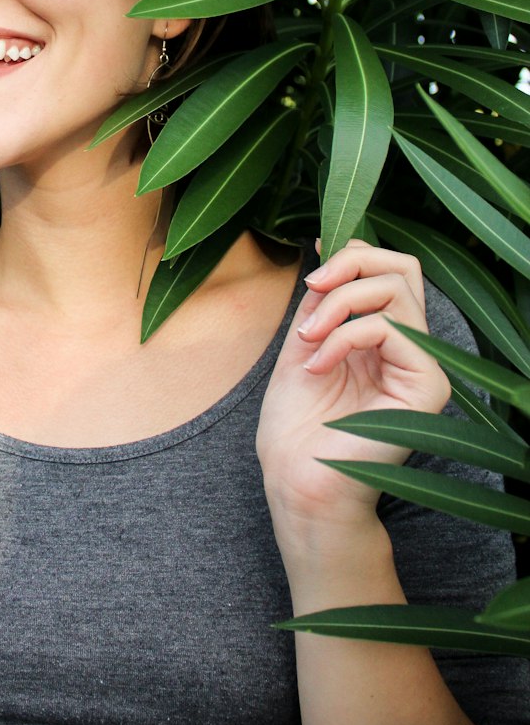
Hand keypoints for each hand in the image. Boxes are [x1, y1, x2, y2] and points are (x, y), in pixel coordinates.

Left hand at [256, 239, 450, 541]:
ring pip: (396, 288)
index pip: (389, 269)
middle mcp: (411, 349)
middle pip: (404, 267)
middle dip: (350, 264)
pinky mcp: (427, 386)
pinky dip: (342, 335)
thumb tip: (330, 243)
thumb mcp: (304, 341)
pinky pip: (389, 328)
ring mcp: (423, 366)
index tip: (310, 274)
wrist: (298, 481)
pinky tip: (317, 364)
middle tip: (312, 289)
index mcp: (384, 337)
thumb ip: (323, 299)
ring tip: (308, 339)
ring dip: (338, 303)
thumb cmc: (296, 424)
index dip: (351, 255)